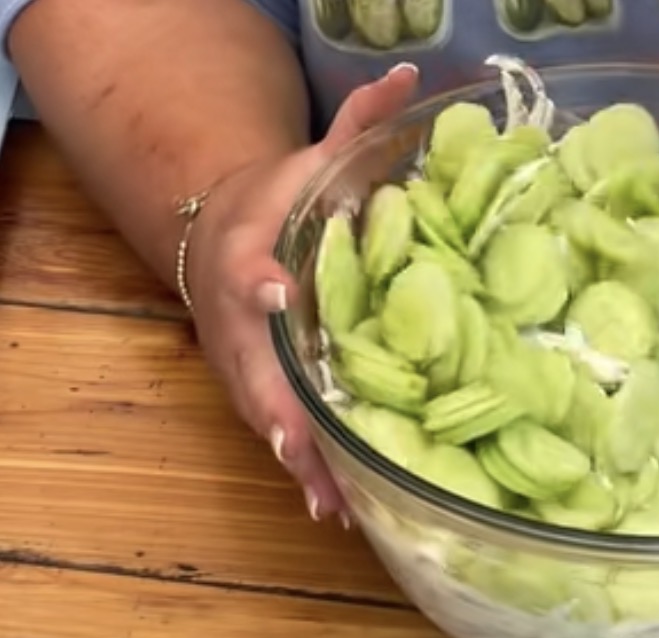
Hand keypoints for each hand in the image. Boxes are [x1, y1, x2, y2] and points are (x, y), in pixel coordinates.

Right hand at [186, 63, 418, 523]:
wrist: (225, 239)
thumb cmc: (276, 203)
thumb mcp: (310, 162)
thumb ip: (358, 127)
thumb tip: (407, 78)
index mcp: (250, 256)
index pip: (248, 268)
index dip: (262, 283)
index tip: (278, 295)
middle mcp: (240, 324)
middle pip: (254, 369)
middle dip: (280, 409)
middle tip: (304, 446)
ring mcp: (248, 368)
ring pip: (270, 421)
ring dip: (301, 464)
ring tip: (333, 506)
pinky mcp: (264, 396)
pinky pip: (286, 439)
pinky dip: (309, 474)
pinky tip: (339, 512)